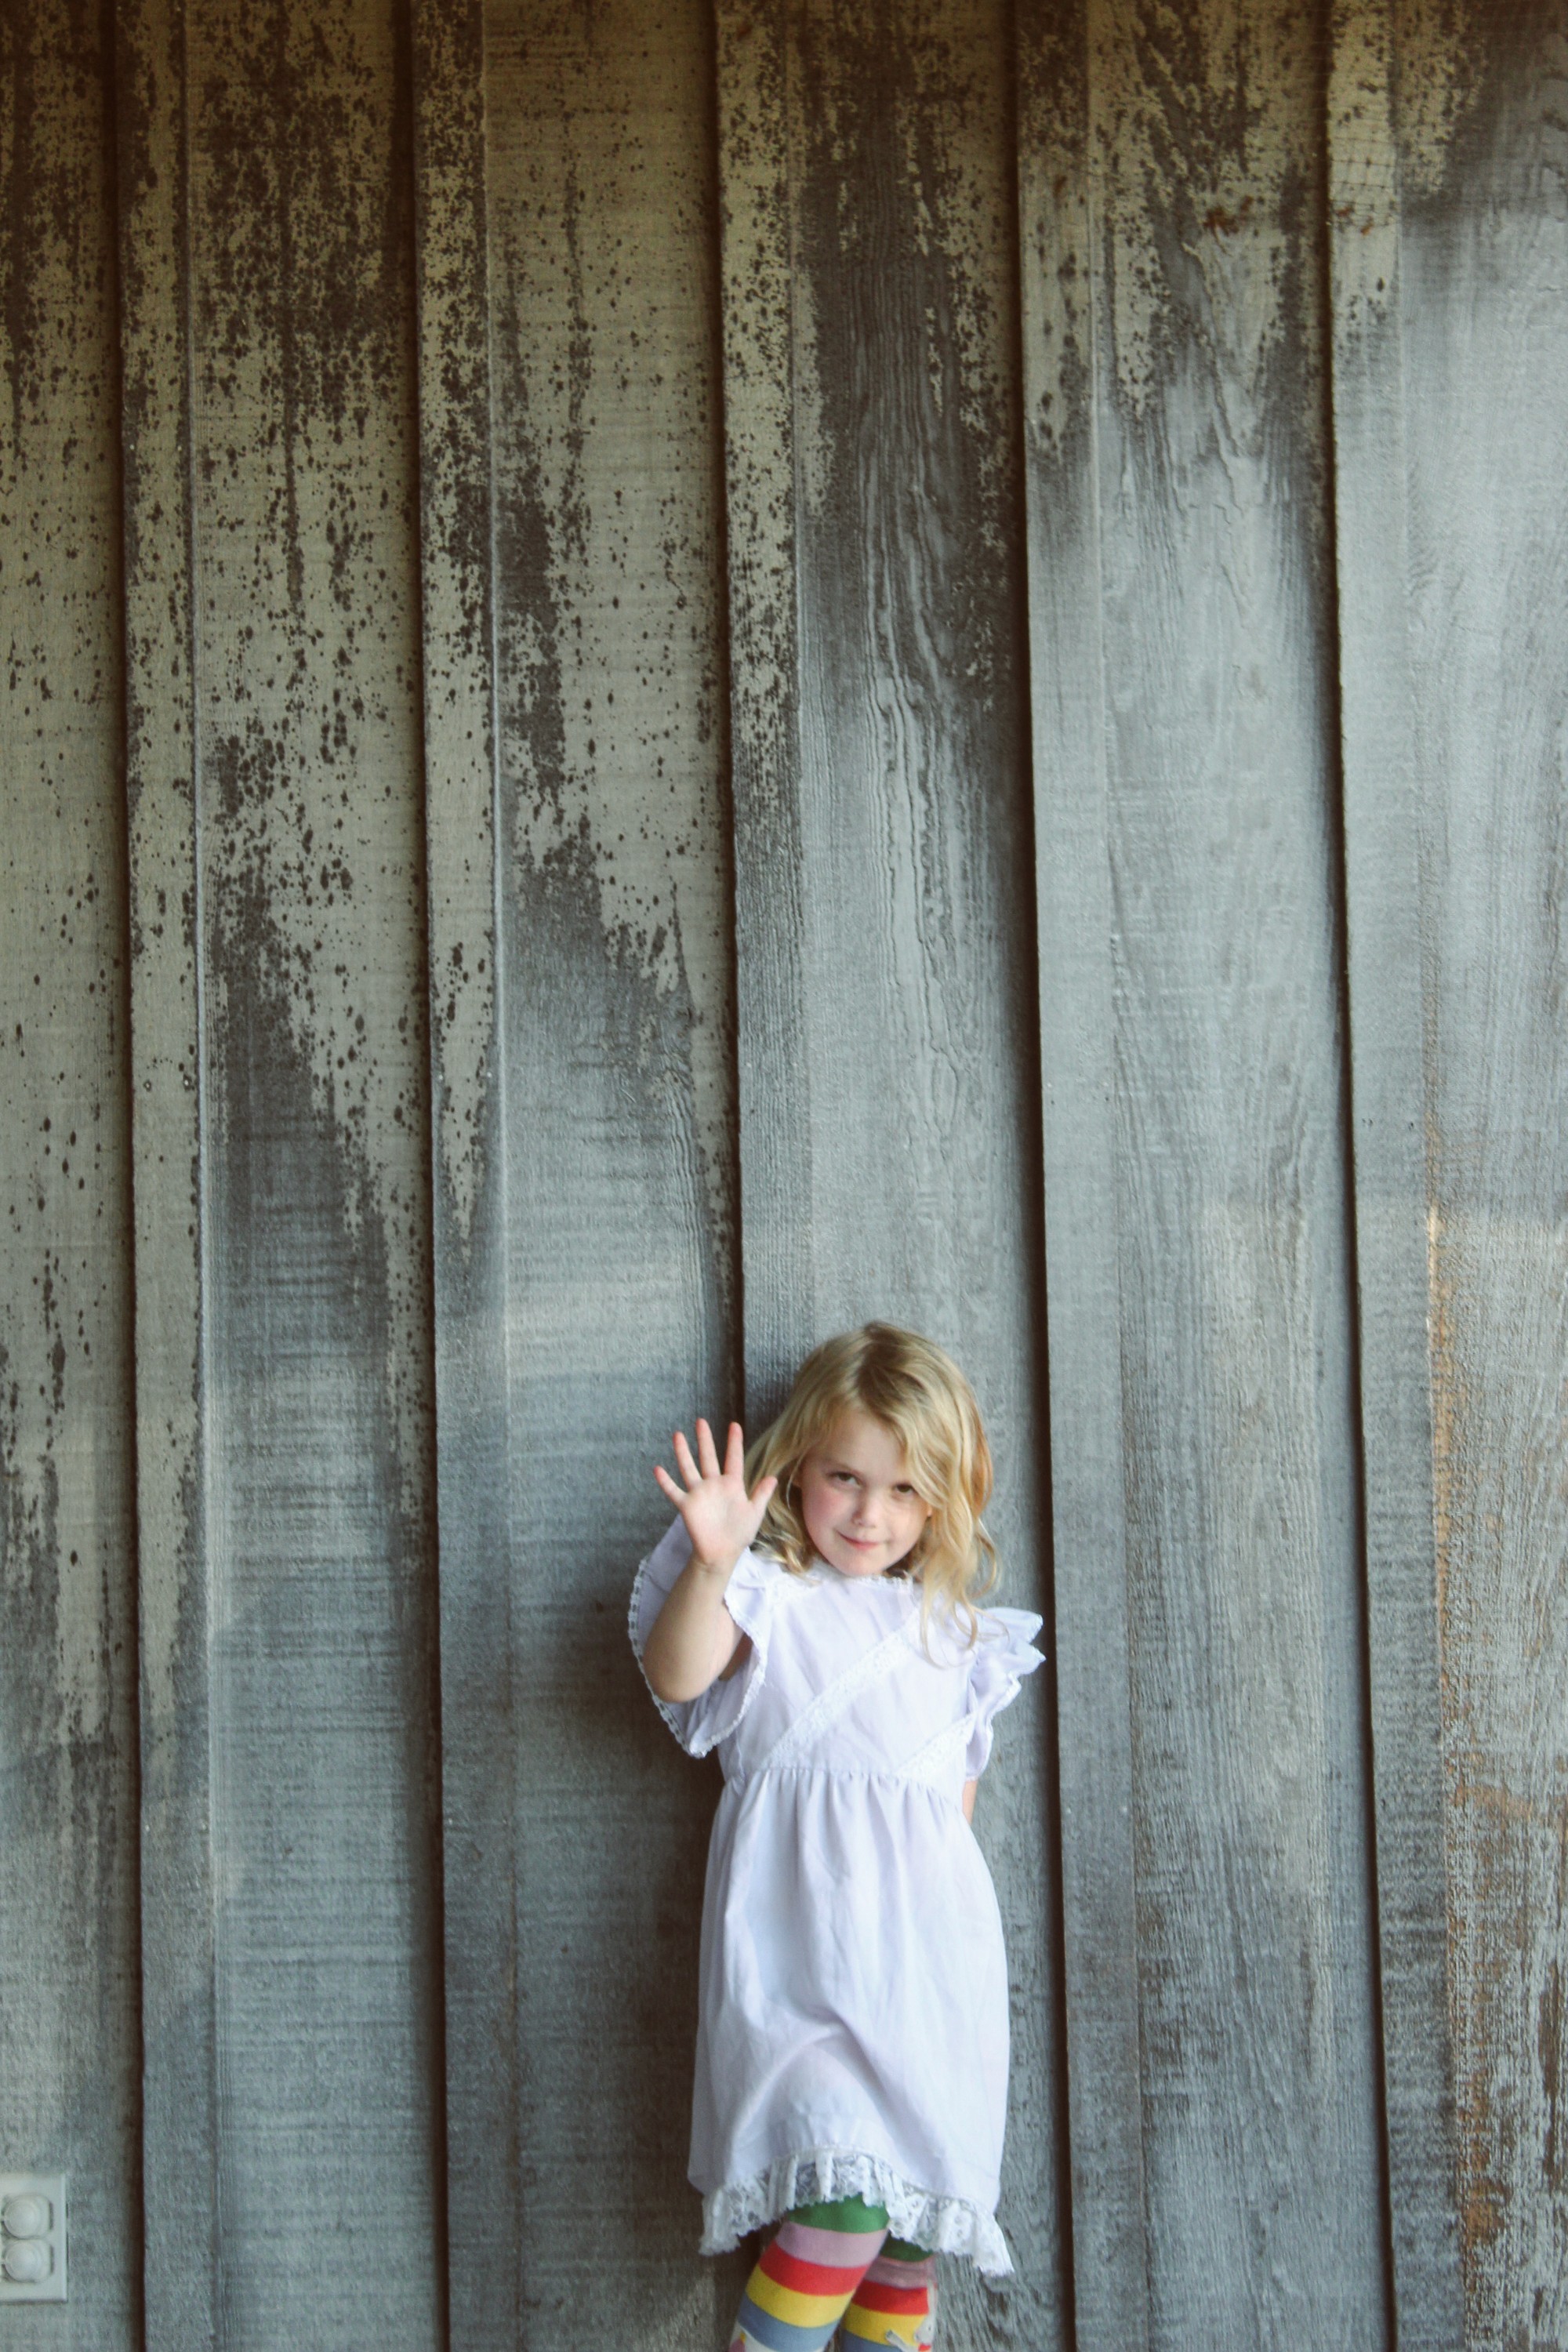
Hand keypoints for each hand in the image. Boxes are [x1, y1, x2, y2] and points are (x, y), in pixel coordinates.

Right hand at [653, 1418, 777, 1572]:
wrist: (722, 1554)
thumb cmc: (739, 1534)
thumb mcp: (754, 1513)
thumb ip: (761, 1494)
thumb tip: (773, 1477)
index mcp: (732, 1485)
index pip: (733, 1459)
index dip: (734, 1442)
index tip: (734, 1425)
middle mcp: (714, 1485)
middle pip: (708, 1457)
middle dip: (705, 1440)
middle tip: (701, 1421)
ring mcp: (699, 1494)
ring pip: (689, 1468)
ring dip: (683, 1453)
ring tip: (678, 1435)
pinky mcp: (687, 1506)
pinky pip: (674, 1491)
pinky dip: (666, 1482)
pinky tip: (658, 1469)